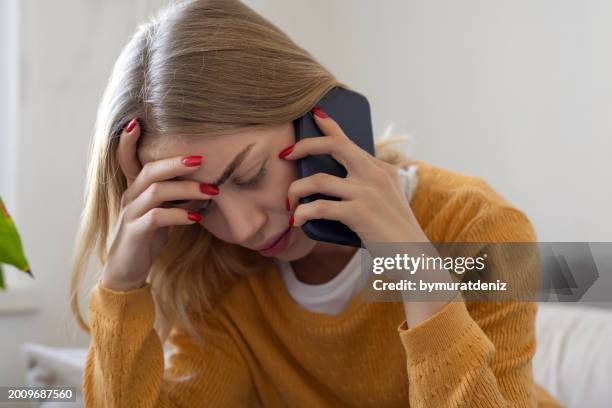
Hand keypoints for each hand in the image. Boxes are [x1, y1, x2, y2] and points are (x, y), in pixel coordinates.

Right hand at [100, 118, 218, 291]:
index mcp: (135, 188)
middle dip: (177, 162)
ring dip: (187, 189)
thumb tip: (206, 184)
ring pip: (156, 191)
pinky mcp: (135, 233)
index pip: (127, 158)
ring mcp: (130, 214)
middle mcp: (130, 196)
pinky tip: (196, 216)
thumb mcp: (162, 212)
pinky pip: (157, 218)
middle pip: (150, 170)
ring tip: (212, 191)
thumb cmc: (148, 237)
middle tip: (202, 160)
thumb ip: (177, 196)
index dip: (128, 141)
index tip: (138, 121)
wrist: (127, 270)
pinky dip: (179, 214)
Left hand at [282, 107, 427, 244]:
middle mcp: (375, 174)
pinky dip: (302, 213)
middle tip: (285, 154)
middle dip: (304, 145)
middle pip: (334, 145)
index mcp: (381, 169)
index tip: (313, 115)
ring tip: (290, 204)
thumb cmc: (392, 234)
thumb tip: (324, 184)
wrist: (413, 256)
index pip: (349, 140)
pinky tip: (297, 221)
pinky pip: (319, 207)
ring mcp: (367, 192)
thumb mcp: (384, 202)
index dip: (328, 125)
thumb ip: (363, 188)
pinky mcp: (359, 212)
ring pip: (318, 179)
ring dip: (296, 190)